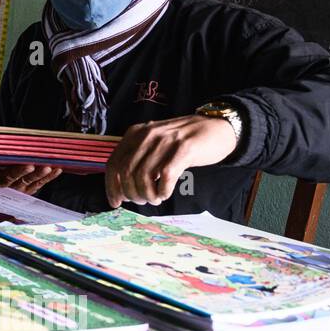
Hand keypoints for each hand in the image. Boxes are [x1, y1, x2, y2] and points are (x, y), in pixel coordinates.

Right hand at [0, 161, 61, 195]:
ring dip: (42, 176)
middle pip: (21, 180)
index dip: (16, 171)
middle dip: (31, 173)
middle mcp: (9, 188)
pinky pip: (40, 184)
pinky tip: (57, 170)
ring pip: (32, 183)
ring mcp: (21, 190)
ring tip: (50, 168)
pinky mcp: (29, 190)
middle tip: (40, 167)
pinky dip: (49, 177)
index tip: (26, 166)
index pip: (7, 176)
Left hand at [104, 114, 237, 207]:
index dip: (111, 186)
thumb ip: (138, 158)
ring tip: (155, 198)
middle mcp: (147, 135)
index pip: (114, 163)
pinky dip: (163, 190)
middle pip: (126, 172)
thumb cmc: (184, 142)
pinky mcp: (185, 149)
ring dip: (147, 194)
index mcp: (135, 134)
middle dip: (131, 193)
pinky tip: (165, 193)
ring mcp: (166, 141)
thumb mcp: (155, 144)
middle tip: (141, 201)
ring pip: (143, 175)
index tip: (116, 202)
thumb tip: (121, 189)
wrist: (218, 128)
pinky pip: (166, 176)